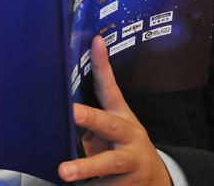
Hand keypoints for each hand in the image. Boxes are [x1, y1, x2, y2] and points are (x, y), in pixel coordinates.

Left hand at [58, 36, 170, 185]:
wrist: (155, 180)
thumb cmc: (123, 148)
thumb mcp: (113, 129)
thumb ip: (91, 120)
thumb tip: (58, 106)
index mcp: (122, 116)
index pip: (111, 87)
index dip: (103, 64)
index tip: (96, 42)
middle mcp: (129, 136)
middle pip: (111, 125)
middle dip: (90, 118)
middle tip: (73, 112)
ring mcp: (131, 162)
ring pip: (109, 163)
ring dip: (86, 167)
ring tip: (64, 171)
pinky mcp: (128, 185)